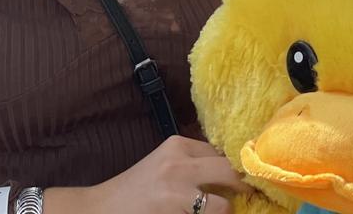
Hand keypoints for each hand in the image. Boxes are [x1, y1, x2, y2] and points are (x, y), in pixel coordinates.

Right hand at [45, 136, 251, 213]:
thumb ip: (193, 162)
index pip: (222, 152)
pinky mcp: (173, 213)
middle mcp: (179, 164)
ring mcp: (176, 192)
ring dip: (225, 212)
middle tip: (253, 193)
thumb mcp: (164, 163)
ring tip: (222, 212)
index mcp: (177, 145)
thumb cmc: (135, 188)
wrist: (100, 208)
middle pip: (230, 172)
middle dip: (245, 185)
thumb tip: (232, 167)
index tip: (248, 175)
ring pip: (222, 205)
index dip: (237, 167)